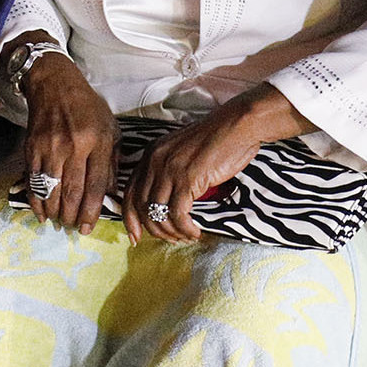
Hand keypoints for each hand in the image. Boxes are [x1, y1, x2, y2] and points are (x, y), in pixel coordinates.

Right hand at [17, 50, 115, 232]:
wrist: (54, 84)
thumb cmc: (87, 107)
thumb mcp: (110, 128)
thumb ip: (112, 161)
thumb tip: (110, 194)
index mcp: (97, 142)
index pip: (95, 185)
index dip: (91, 211)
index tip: (88, 228)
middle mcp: (74, 146)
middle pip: (72, 192)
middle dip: (72, 217)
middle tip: (73, 229)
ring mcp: (50, 148)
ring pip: (51, 190)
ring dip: (55, 213)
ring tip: (59, 223)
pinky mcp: (32, 148)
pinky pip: (34, 181)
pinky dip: (37, 201)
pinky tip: (42, 213)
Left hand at [124, 86, 307, 242]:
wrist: (237, 126)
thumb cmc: (216, 141)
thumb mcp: (182, 153)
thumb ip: (170, 172)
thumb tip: (165, 202)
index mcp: (151, 155)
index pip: (130, 193)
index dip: (130, 219)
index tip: (136, 237)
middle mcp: (155, 161)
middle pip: (141, 207)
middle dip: (153, 230)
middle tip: (170, 240)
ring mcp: (169, 169)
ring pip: (157, 213)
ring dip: (170, 232)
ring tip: (185, 237)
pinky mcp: (187, 178)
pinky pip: (178, 214)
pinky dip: (184, 228)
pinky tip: (195, 232)